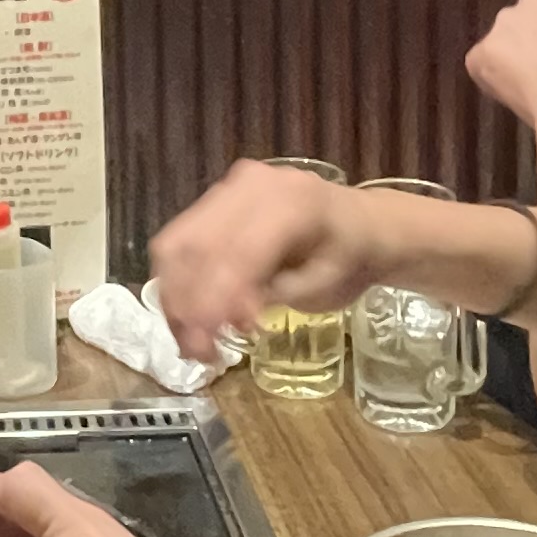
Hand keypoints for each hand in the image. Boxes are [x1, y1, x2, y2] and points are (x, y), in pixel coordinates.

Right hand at [147, 160, 389, 361]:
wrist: (360, 224)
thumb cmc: (350, 260)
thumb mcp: (323, 287)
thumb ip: (274, 295)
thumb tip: (227, 317)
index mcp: (292, 204)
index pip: (237, 252)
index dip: (216, 300)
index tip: (208, 345)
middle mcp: (253, 185)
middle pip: (194, 244)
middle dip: (185, 305)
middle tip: (195, 351)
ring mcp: (230, 186)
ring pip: (177, 242)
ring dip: (175, 297)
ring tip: (191, 339)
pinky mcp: (217, 196)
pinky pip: (182, 237)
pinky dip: (179, 281)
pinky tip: (193, 313)